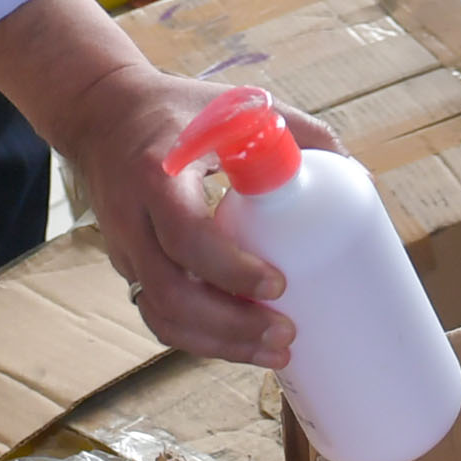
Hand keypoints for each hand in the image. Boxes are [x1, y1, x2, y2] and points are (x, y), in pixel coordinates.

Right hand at [70, 65, 344, 365]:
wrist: (101, 115)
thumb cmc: (178, 111)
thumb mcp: (234, 107)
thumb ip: (297, 132)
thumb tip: (358, 178)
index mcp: (158, 175)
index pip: (186, 236)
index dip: (230, 269)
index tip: (279, 285)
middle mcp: (133, 220)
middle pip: (171, 294)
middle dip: (231, 327)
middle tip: (287, 336)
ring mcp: (126, 248)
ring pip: (161, 316)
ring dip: (217, 345)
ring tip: (274, 354)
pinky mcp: (130, 266)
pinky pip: (159, 314)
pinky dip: (199, 339)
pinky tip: (241, 346)